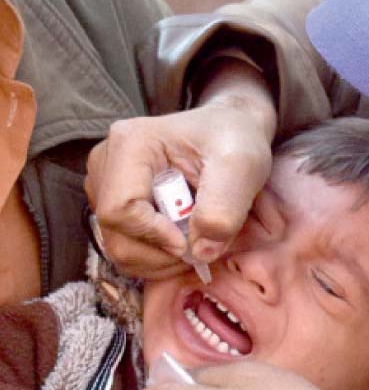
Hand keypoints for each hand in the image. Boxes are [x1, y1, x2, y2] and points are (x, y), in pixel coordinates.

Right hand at [85, 61, 275, 278]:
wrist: (232, 130)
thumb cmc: (235, 139)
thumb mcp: (241, 166)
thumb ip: (223, 208)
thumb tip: (200, 251)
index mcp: (131, 143)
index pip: (120, 209)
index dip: (156, 236)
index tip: (193, 242)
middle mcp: (107, 162)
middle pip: (114, 234)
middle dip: (160, 254)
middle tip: (200, 246)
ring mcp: (105, 183)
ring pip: (117, 246)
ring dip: (160, 259)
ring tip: (196, 241)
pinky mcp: (114, 201)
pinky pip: (125, 245)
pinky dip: (156, 256)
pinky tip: (184, 239)